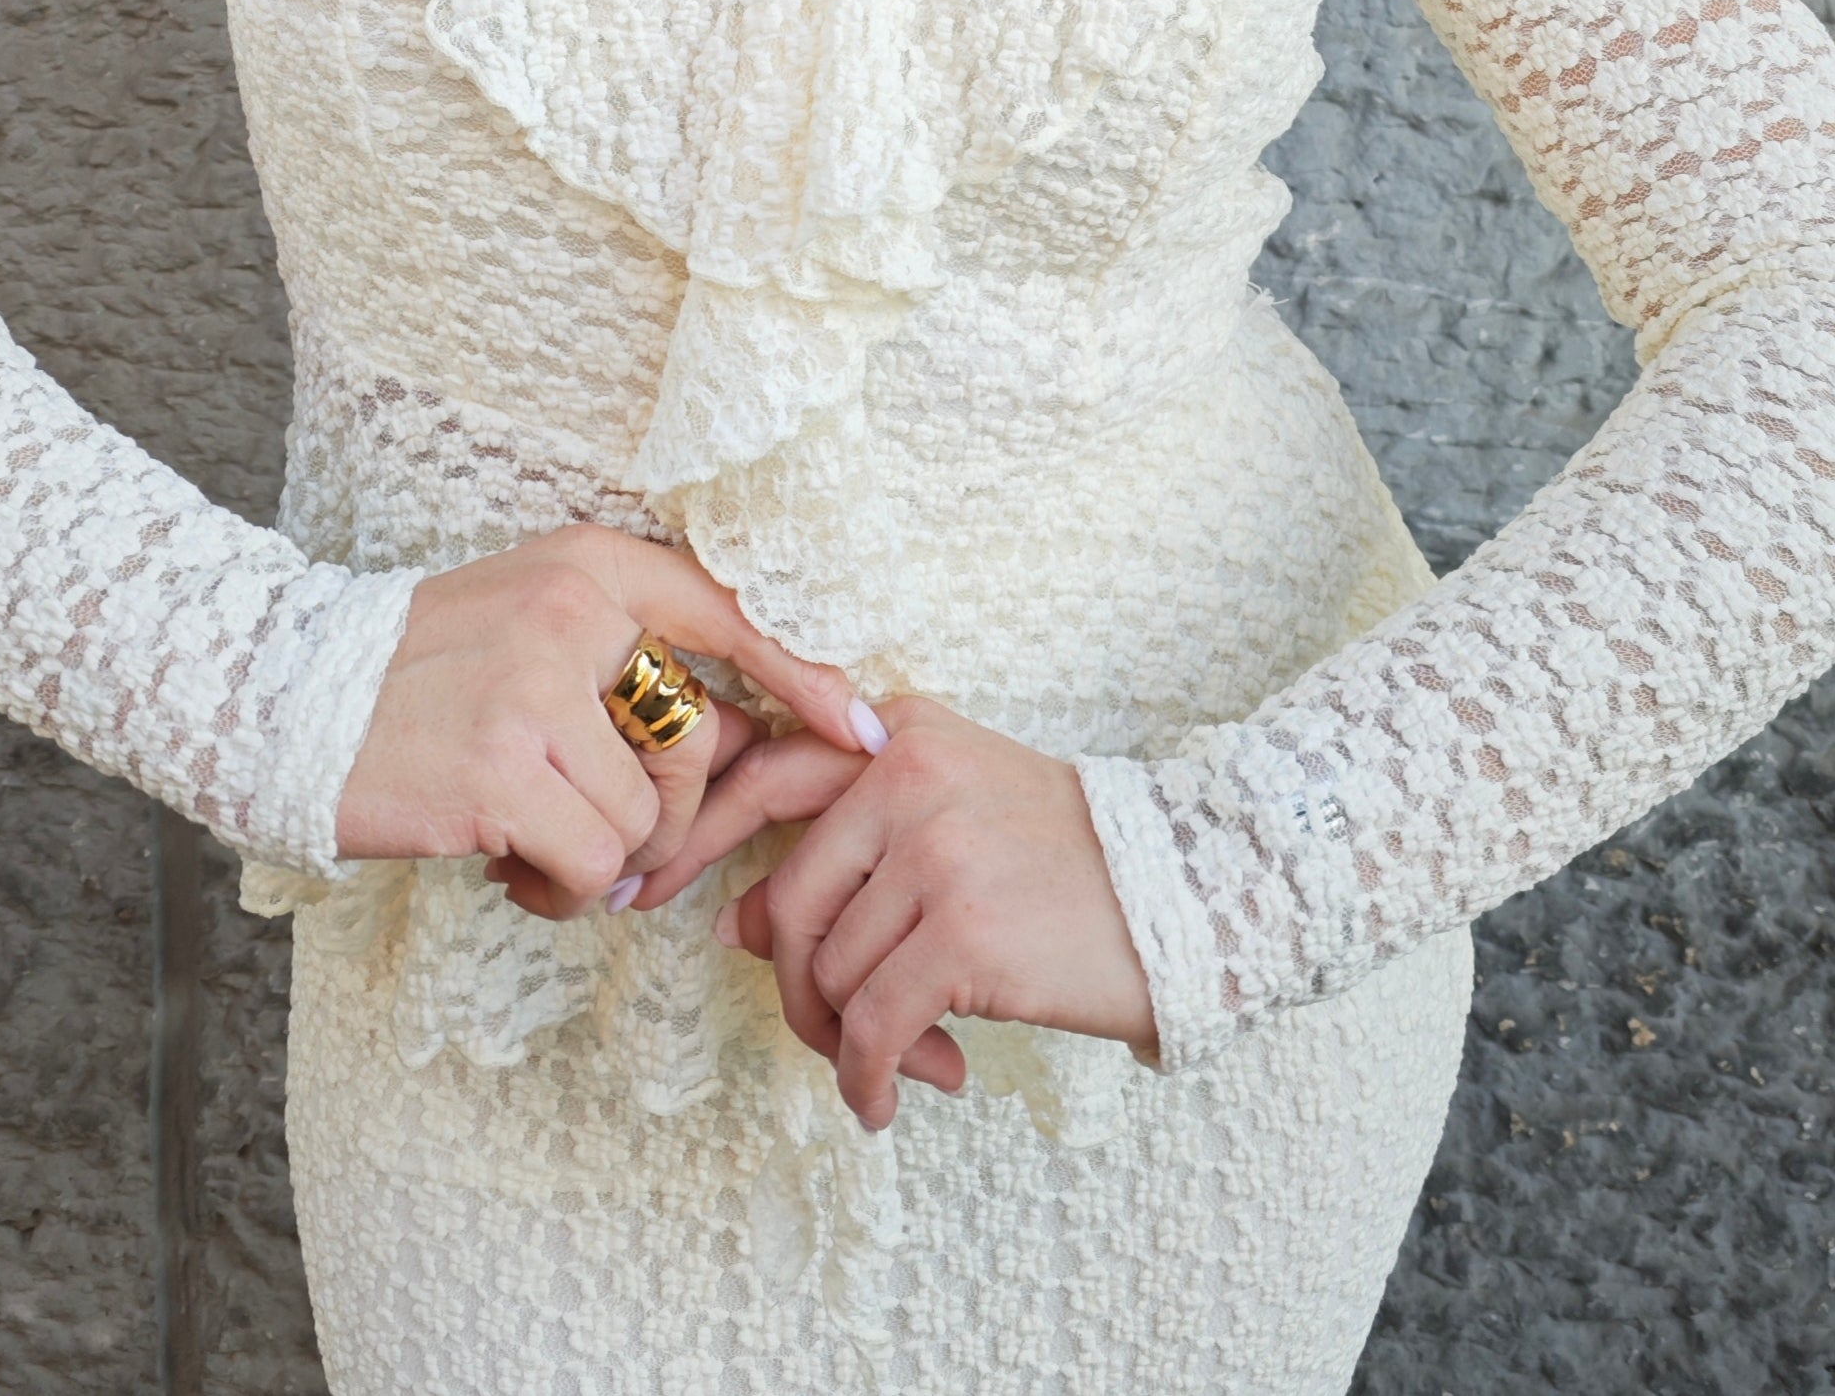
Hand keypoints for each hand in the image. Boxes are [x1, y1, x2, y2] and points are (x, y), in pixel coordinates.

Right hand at [333, 523, 875, 921]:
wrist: (285, 696)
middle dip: (680, 820)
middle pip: (700, 742)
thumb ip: (625, 666)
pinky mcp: (503, 768)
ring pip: (647, 817)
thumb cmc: (418, 675)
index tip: (866, 727)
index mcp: (587, 564)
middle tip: (622, 848)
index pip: (727, 611)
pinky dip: (566, 891)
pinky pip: (594, 861)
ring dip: (607, 863)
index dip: (805, 673)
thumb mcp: (530, 626)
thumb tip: (742, 741)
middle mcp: (571, 610)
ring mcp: (535, 686)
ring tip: (539, 854)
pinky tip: (513, 874)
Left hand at [630, 694, 1158, 1126]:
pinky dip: (869, 1079)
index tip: (645, 890)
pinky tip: (895, 1100)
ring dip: (853, 1042)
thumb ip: (847, 851)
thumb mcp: (954, 819)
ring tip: (907, 1063)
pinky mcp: (966, 936)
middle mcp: (907, 777)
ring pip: (828, 974)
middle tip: (832, 1036)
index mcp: (899, 734)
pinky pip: (872, 1028)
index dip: (695, 836)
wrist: (1190, 890)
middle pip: (787, 904)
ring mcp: (937, 853)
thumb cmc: (1066, 862)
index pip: (764, 774)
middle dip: (794, 987)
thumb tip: (737, 924)